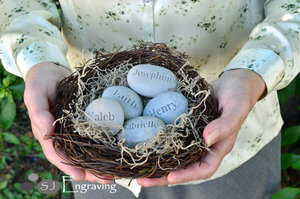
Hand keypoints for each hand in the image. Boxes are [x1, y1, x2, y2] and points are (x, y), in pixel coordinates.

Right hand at [24, 62, 112, 183]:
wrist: (52, 71)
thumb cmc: (41, 82)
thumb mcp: (36, 93)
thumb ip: (38, 112)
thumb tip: (46, 133)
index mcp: (47, 133)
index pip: (56, 154)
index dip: (68, 166)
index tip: (81, 177)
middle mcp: (62, 135)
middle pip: (75, 158)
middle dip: (90, 171)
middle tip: (107, 180)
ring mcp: (74, 129)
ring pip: (86, 151)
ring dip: (99, 164)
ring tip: (115, 174)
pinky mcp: (85, 122)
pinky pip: (94, 137)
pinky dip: (103, 146)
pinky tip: (116, 152)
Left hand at [137, 69, 265, 185]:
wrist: (233, 82)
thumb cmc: (239, 94)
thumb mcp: (236, 107)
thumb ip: (225, 125)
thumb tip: (206, 140)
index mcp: (219, 146)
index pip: (204, 169)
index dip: (187, 175)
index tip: (169, 176)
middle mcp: (206, 146)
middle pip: (185, 168)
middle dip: (164, 176)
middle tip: (142, 179)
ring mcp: (195, 137)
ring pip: (177, 156)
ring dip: (159, 163)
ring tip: (138, 168)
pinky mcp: (188, 127)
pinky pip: (173, 140)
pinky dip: (161, 145)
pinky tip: (146, 144)